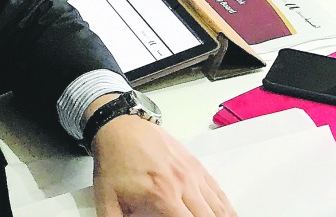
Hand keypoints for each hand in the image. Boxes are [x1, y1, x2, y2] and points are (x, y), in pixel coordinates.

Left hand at [92, 116, 235, 215]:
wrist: (120, 127)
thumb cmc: (114, 163)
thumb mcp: (107, 202)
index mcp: (163, 197)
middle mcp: (183, 184)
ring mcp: (192, 172)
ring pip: (218, 206)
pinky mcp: (195, 164)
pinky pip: (217, 189)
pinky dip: (226, 206)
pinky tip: (228, 214)